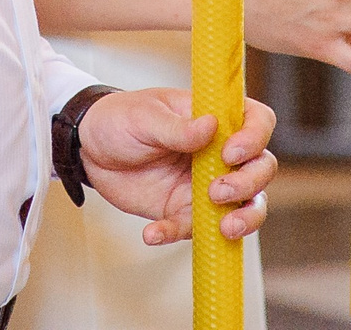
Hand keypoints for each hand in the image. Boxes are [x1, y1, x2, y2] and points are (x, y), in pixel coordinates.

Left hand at [76, 88, 278, 245]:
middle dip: (249, 184)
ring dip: (243, 219)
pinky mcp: (184, 211)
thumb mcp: (144, 117)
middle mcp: (220, 152)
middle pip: (261, 168)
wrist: (89, 149)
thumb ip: (177, 127)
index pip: (258, 122)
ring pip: (246, 205)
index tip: (230, 152)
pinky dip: (176, 234)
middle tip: (217, 192)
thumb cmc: (121, 119)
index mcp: (216, 117)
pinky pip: (194, 229)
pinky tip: (153, 233)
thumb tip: (210, 127)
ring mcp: (206, 184)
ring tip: (222, 227)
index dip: (254, 138)